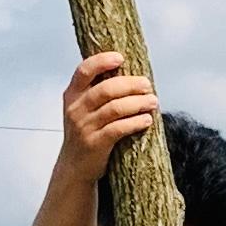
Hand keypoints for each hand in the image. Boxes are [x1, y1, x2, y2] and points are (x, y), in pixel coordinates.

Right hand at [57, 51, 157, 181]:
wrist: (74, 166)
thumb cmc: (85, 132)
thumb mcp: (82, 109)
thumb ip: (96, 91)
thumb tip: (131, 75)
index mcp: (72, 94)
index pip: (84, 70)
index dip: (102, 61)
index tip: (121, 58)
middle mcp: (76, 109)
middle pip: (106, 89)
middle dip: (131, 85)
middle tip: (147, 85)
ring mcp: (84, 127)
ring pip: (115, 108)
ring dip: (138, 103)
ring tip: (153, 102)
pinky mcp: (95, 143)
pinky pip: (119, 129)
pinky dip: (135, 122)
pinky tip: (147, 120)